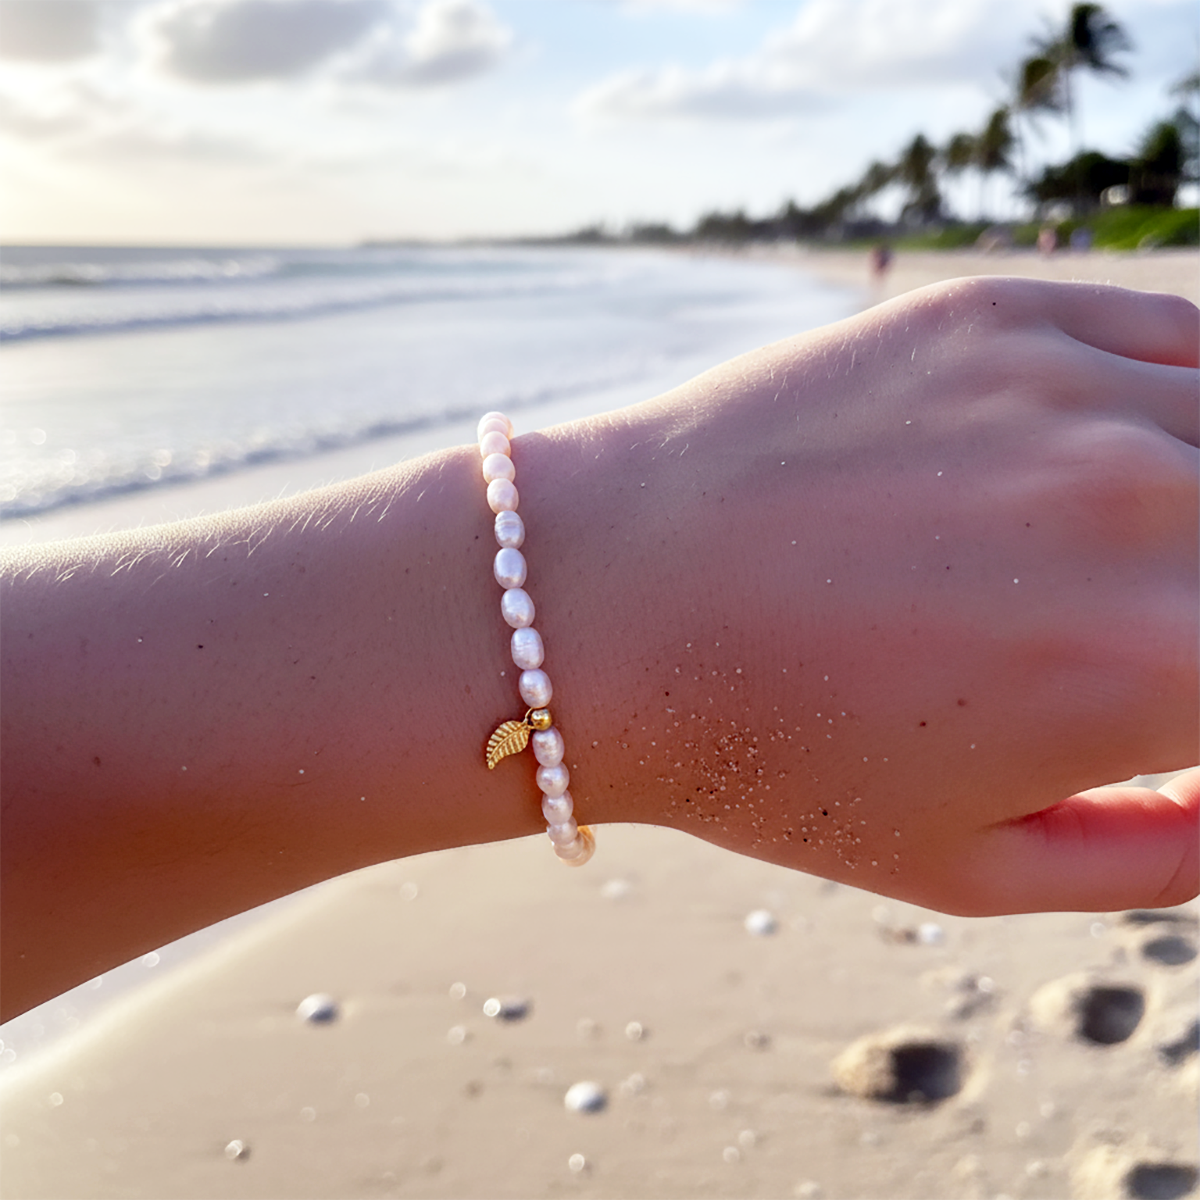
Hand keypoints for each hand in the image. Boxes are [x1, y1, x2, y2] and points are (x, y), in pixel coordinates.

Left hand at [535, 277, 1198, 914]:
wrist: (598, 610)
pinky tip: (1128, 457)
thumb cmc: (763, 756)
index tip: (1173, 710)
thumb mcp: (974, 869)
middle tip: (1142, 636)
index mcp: (1161, 664)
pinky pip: (1174, 334)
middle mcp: (1144, 501)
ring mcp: (1067, 385)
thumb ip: (1164, 854)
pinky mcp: (993, 316)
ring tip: (1126, 567)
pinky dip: (1185, 401)